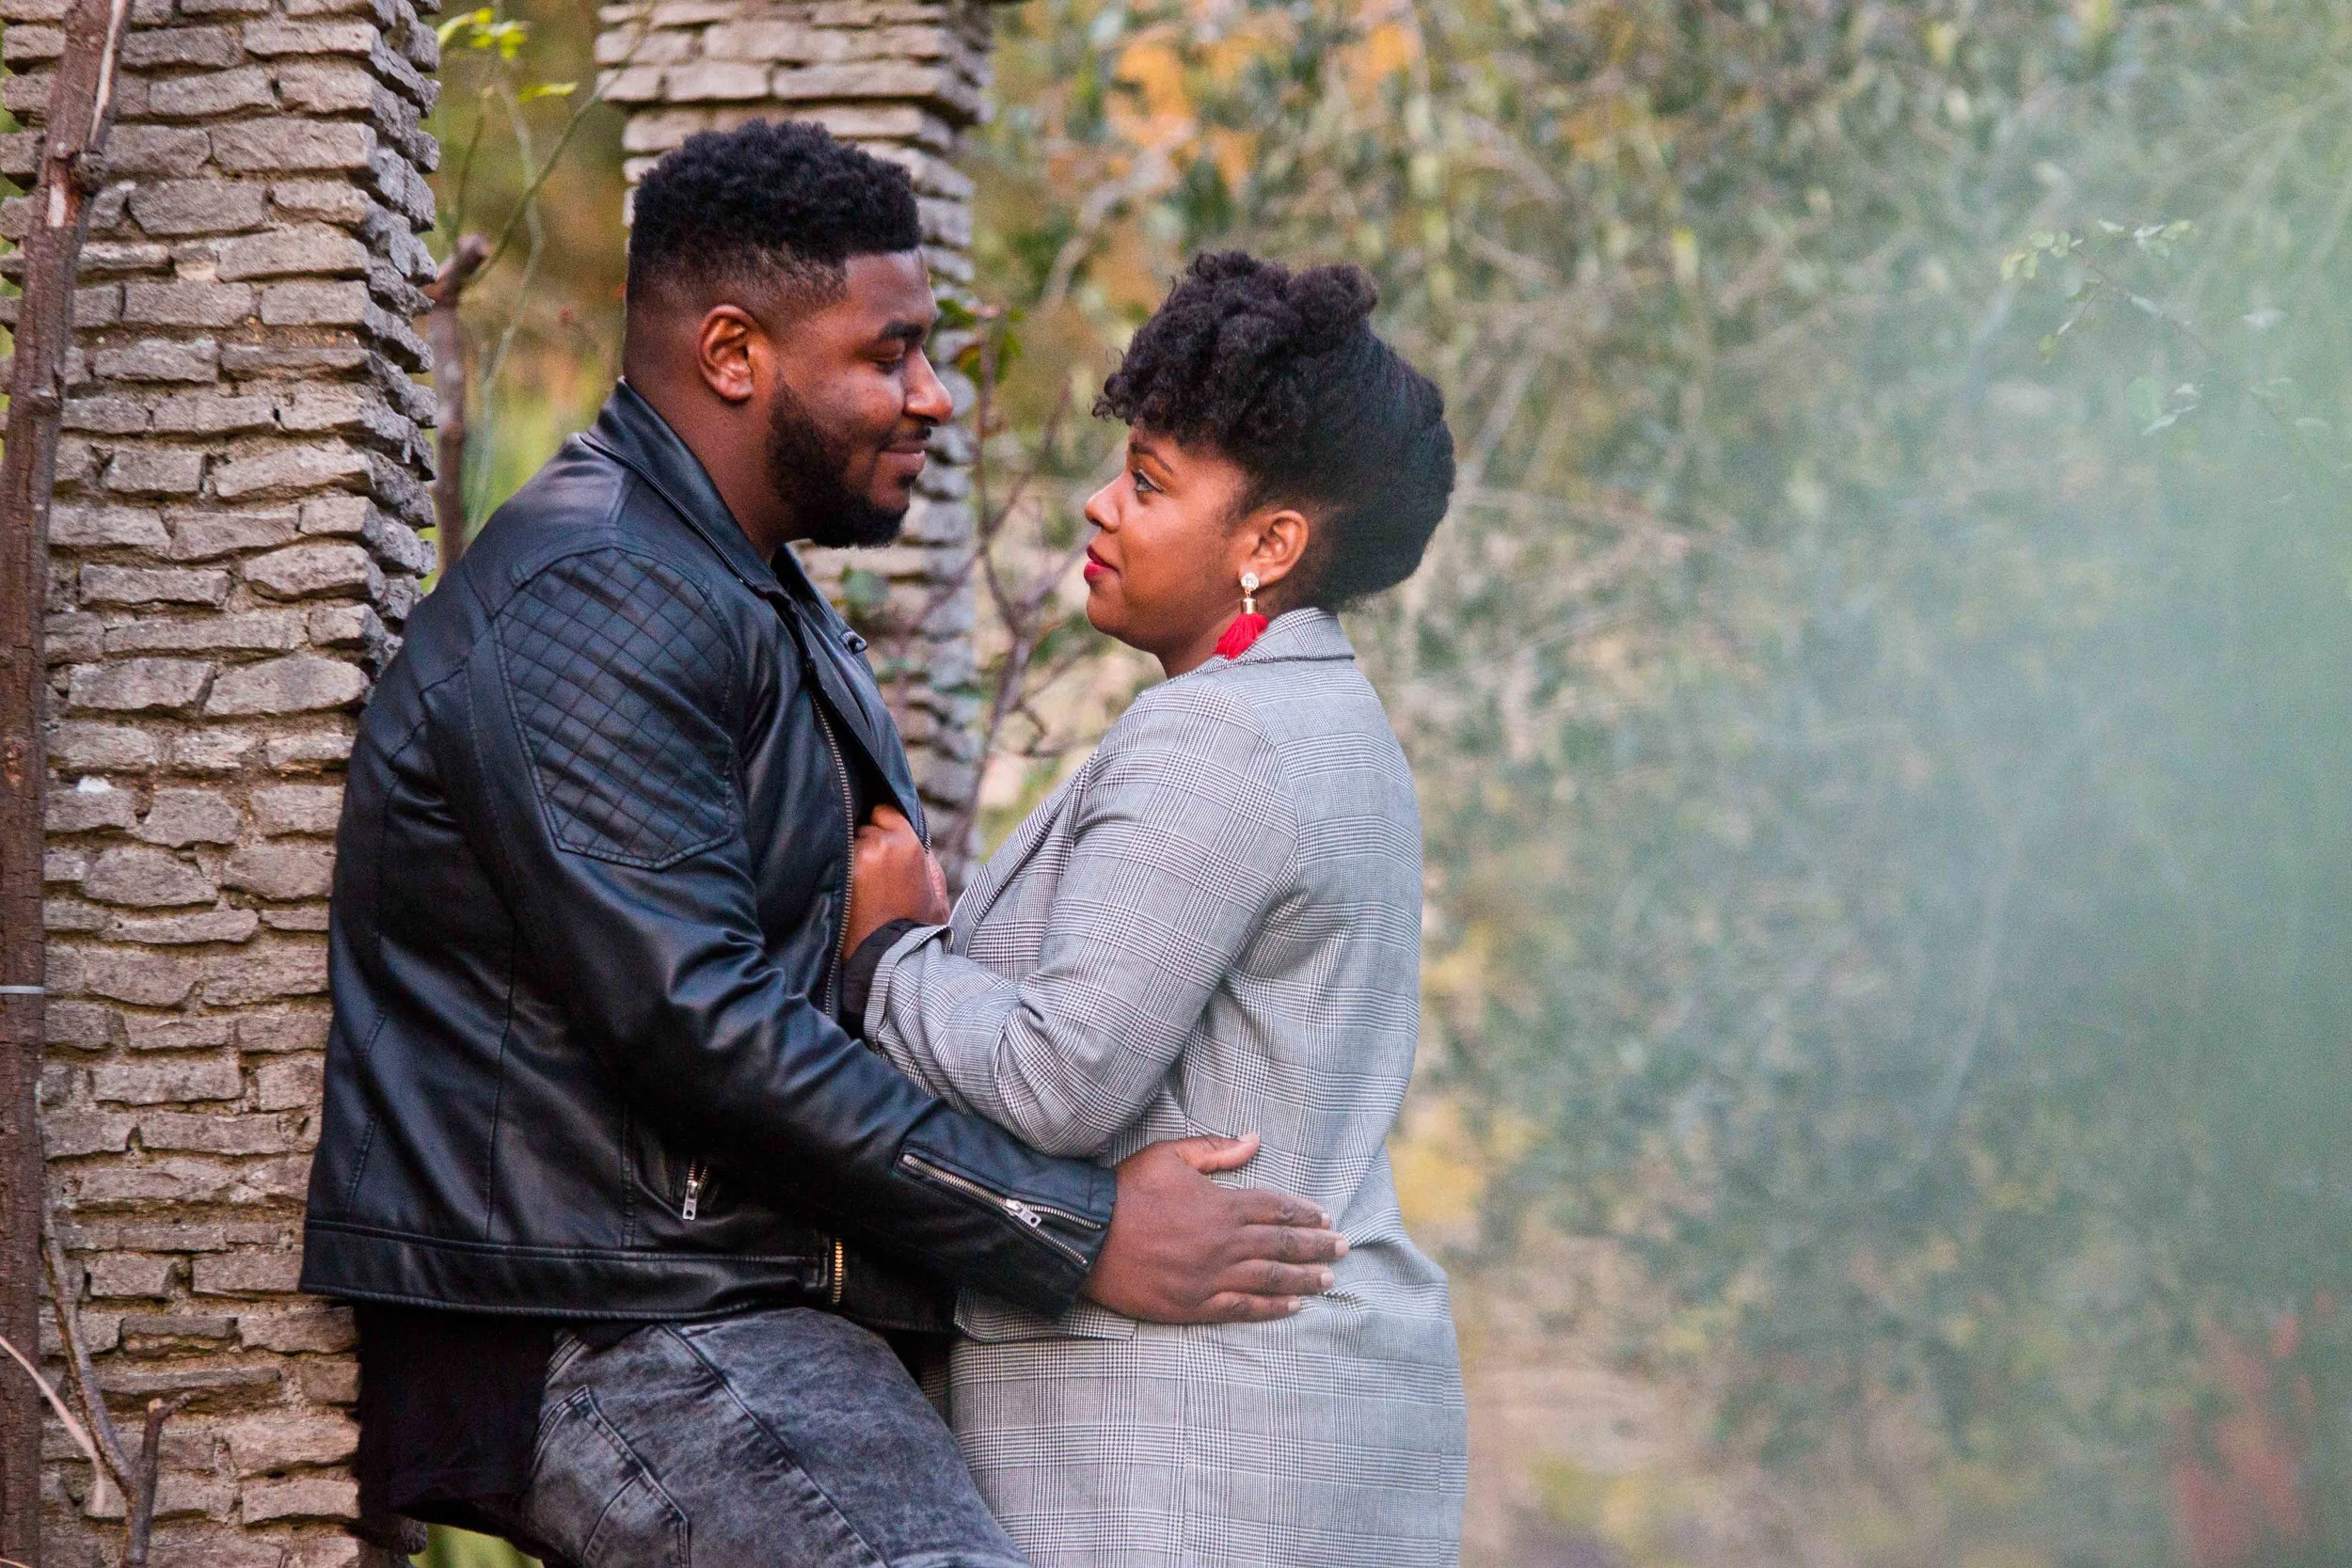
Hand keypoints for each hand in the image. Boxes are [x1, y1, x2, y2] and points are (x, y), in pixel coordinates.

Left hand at [846, 805, 949, 954]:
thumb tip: (908, 838)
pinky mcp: (840, 875)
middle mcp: (881, 844)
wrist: (895, 955)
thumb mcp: (934, 885)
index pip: (884, 811)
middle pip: (863, 826)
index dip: (882, 825)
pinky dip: (841, 872)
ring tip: (862, 885)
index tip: (880, 840)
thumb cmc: (917, 923)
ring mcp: (857, 858)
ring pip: (848, 844)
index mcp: (908, 843)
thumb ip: (922, 856)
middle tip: (874, 871)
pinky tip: (850, 891)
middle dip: (866, 842)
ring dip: (852, 857)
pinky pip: (836, 862)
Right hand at [1082, 1134, 1346, 1323]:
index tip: (1326, 1217)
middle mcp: (1223, 1243)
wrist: (1087, 1237)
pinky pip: (1242, 1308)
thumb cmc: (1126, 1190)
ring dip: (1303, 1278)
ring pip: (1269, 1279)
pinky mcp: (1193, 1304)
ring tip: (1328, 1279)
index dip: (1305, 1213)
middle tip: (1344, 1248)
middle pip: (1281, 1244)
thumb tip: (1255, 1139)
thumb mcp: (1169, 1156)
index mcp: (1220, 1205)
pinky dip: (1270, 1308)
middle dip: (1317, 1246)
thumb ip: (1216, 1150)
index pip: (1275, 1209)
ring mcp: (1210, 1277)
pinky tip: (1292, 1306)